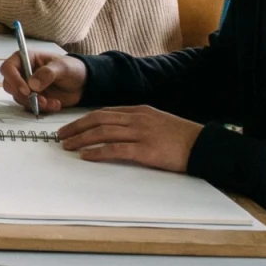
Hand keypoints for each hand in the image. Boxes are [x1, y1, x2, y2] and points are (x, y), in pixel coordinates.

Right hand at [0, 51, 86, 113]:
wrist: (83, 84)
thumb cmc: (71, 68)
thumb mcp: (63, 67)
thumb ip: (48, 73)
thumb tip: (32, 84)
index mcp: (25, 59)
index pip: (8, 68)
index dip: (13, 79)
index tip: (27, 90)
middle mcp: (22, 73)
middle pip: (9, 85)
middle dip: (24, 95)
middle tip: (41, 100)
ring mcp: (26, 87)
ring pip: (19, 98)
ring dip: (35, 103)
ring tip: (53, 103)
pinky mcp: (32, 99)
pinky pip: (30, 106)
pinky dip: (42, 108)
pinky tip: (56, 105)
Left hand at [58, 106, 202, 172]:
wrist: (205, 146)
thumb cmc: (182, 137)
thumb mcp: (157, 122)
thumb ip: (137, 123)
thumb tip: (115, 130)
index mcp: (139, 110)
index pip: (104, 112)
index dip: (84, 119)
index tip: (70, 126)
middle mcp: (137, 118)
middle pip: (98, 119)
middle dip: (76, 127)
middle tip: (61, 135)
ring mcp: (141, 133)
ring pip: (103, 132)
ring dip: (81, 139)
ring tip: (67, 146)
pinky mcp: (146, 150)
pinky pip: (115, 149)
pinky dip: (98, 151)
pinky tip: (86, 155)